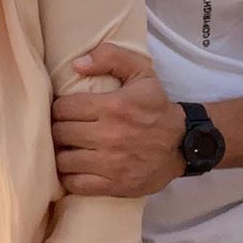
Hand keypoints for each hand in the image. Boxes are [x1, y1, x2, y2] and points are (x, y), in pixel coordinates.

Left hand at [52, 43, 186, 196]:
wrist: (183, 144)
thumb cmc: (157, 107)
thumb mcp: (141, 72)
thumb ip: (110, 57)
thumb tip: (77, 64)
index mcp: (113, 106)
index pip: (63, 108)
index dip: (60, 108)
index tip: (66, 111)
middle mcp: (110, 136)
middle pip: (60, 134)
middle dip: (59, 130)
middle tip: (65, 129)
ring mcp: (111, 163)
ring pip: (64, 160)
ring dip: (63, 154)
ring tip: (69, 148)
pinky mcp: (114, 185)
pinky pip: (76, 184)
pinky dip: (70, 177)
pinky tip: (75, 168)